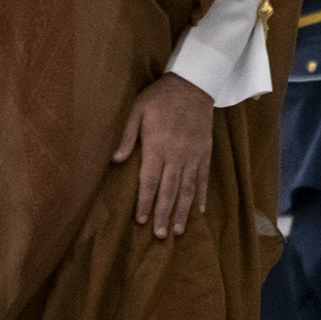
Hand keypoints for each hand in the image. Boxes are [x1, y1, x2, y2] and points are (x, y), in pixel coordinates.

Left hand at [114, 73, 214, 237]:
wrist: (193, 84)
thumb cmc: (160, 97)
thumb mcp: (137, 110)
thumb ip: (127, 136)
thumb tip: (115, 160)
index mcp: (157, 147)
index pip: (150, 181)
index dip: (145, 202)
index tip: (141, 220)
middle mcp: (176, 155)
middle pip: (169, 190)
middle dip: (164, 214)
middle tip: (161, 236)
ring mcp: (193, 155)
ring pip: (188, 188)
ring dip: (183, 211)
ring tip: (179, 230)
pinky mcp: (205, 152)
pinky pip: (204, 178)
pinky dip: (202, 195)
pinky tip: (199, 210)